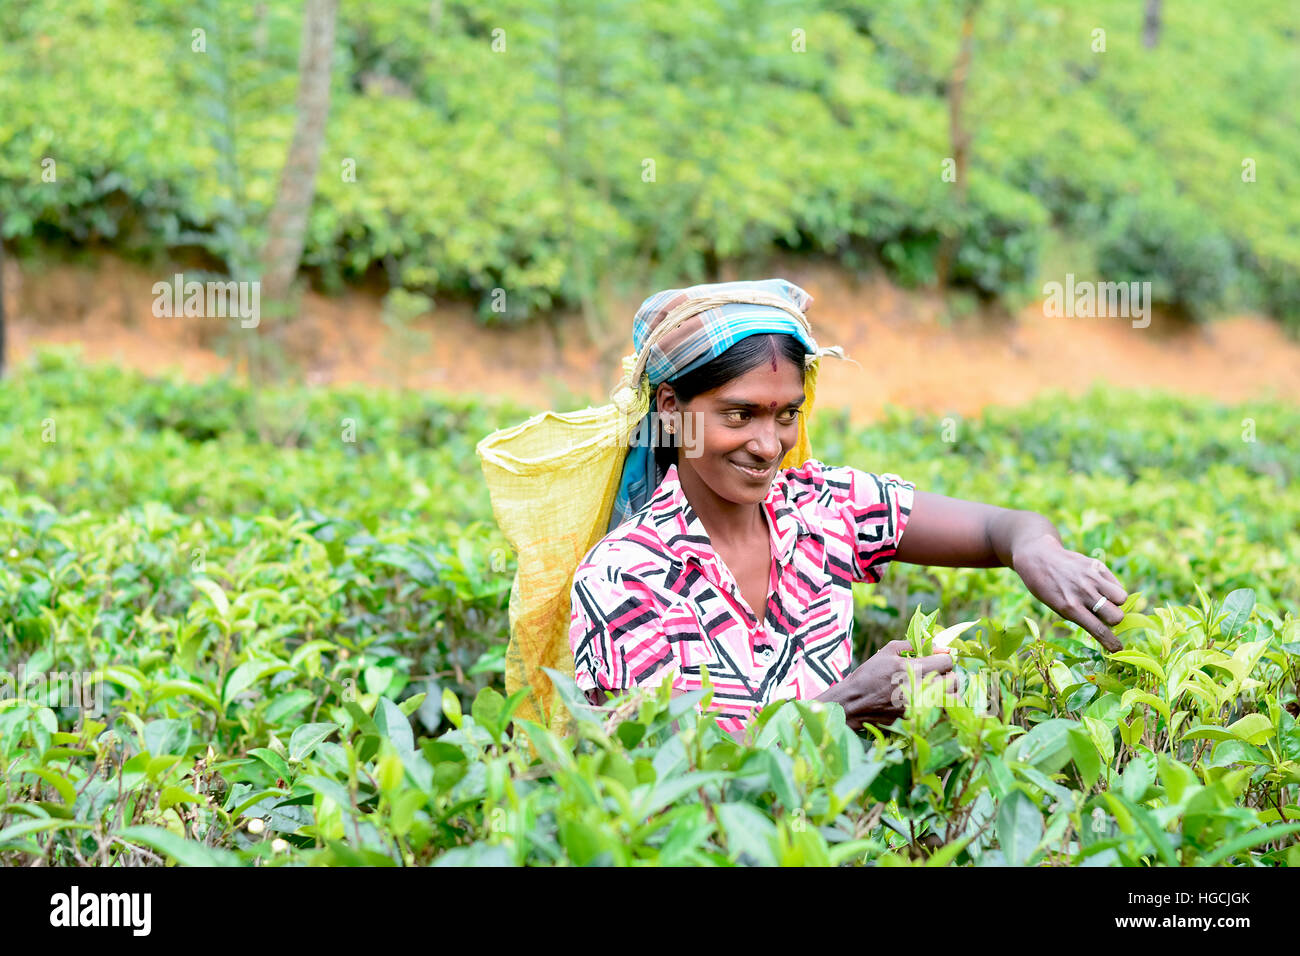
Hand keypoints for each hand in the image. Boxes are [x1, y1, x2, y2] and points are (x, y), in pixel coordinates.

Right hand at [818, 640, 957, 729]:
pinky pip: (941, 712)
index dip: (945, 658)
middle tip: (940, 673)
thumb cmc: (869, 674)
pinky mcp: (918, 719)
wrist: (854, 703)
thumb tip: (935, 643)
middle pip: (954, 680)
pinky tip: (932, 701)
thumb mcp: (887, 651)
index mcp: (914, 669)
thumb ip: (913, 644)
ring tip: (940, 688)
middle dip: (950, 674)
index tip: (939, 659)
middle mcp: (920, 688)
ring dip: (950, 692)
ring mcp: (921, 706)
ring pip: (953, 699)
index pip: (947, 662)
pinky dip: (942, 706)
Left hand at [1011, 536, 1128, 651]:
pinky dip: (1113, 589)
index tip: (1117, 649)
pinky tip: (1101, 588)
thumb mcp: (1058, 607)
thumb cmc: (1048, 588)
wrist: (1039, 558)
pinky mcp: (1096, 565)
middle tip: (1104, 616)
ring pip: (1121, 598)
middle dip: (1114, 620)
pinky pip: (1116, 584)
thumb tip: (1108, 628)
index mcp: (1070, 607)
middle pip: (1116, 616)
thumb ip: (1082, 616)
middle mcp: (1082, 592)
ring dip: (1116, 603)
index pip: (1098, 630)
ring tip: (1104, 600)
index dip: (1111, 643)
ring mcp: (1091, 577)